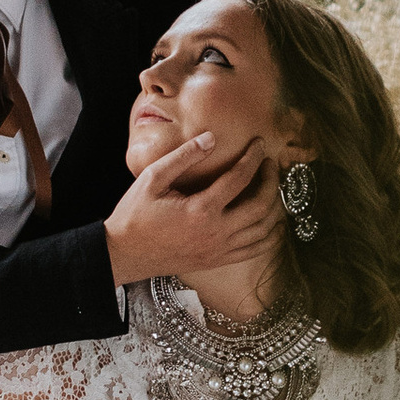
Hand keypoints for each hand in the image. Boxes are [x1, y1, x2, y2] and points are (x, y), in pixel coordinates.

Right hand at [105, 134, 283, 290]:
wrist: (124, 254)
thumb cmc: (134, 215)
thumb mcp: (152, 179)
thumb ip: (184, 156)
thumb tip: (211, 138)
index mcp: (201, 209)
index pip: (240, 177)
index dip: (254, 157)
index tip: (261, 144)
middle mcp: (215, 232)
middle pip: (261, 205)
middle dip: (272, 181)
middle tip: (271, 165)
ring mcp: (218, 250)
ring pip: (263, 231)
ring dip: (275, 208)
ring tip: (274, 189)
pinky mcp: (216, 261)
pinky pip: (254, 251)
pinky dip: (269, 237)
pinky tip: (272, 223)